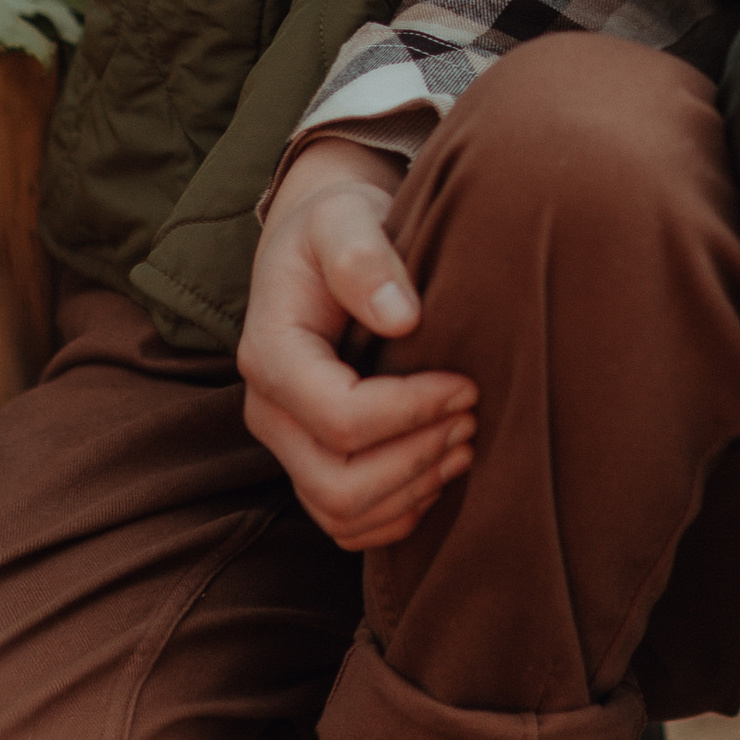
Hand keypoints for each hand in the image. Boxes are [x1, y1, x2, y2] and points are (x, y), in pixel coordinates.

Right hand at [238, 135, 477, 551]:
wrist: (320, 245)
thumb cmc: (336, 226)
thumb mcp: (345, 216)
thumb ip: (366, 258)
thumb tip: (402, 318)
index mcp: (271, 353)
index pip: (340, 417)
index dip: (411, 412)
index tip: (466, 385)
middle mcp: (267, 409)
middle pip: (338, 483)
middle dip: (416, 459)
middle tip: (472, 419)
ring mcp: (285, 444)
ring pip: (342, 513)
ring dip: (414, 490)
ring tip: (465, 444)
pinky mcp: (309, 462)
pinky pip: (345, 523)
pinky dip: (397, 513)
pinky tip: (439, 472)